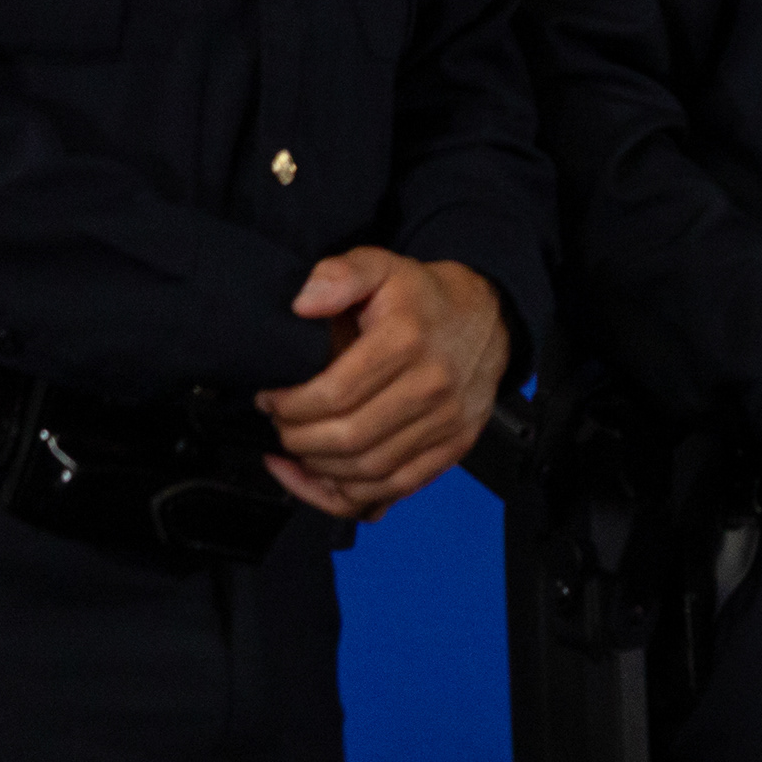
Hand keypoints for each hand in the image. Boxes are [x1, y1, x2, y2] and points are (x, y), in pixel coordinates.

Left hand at [257, 252, 507, 520]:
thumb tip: (304, 303)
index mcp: (407, 341)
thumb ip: (339, 274)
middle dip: (298, 439)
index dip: (290, 406)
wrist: (490, 318)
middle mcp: (432, 387)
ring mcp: (446, 423)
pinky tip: (322, 480)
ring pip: (369, 471)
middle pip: (348, 439)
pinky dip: (351, 495)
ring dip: (320, 469)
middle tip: (280, 425)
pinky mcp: (453, 448)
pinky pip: (395, 488)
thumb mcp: (380, 266)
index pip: (334, 394)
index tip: (271, 399)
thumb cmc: (425, 298)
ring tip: (298, 449)